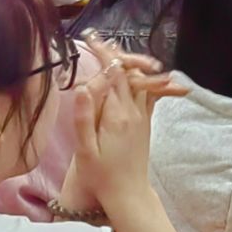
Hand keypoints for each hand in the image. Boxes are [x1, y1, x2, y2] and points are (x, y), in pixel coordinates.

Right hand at [59, 54, 182, 215]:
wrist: (128, 193)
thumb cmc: (102, 175)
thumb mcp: (85, 149)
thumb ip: (84, 118)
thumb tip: (83, 88)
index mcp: (117, 116)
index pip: (114, 76)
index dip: (104, 55)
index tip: (92, 39)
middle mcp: (135, 113)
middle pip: (129, 74)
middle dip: (115, 55)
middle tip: (99, 39)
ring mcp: (143, 117)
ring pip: (141, 82)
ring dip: (129, 65)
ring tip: (114, 50)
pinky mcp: (145, 123)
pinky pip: (148, 95)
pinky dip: (142, 80)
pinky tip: (137, 73)